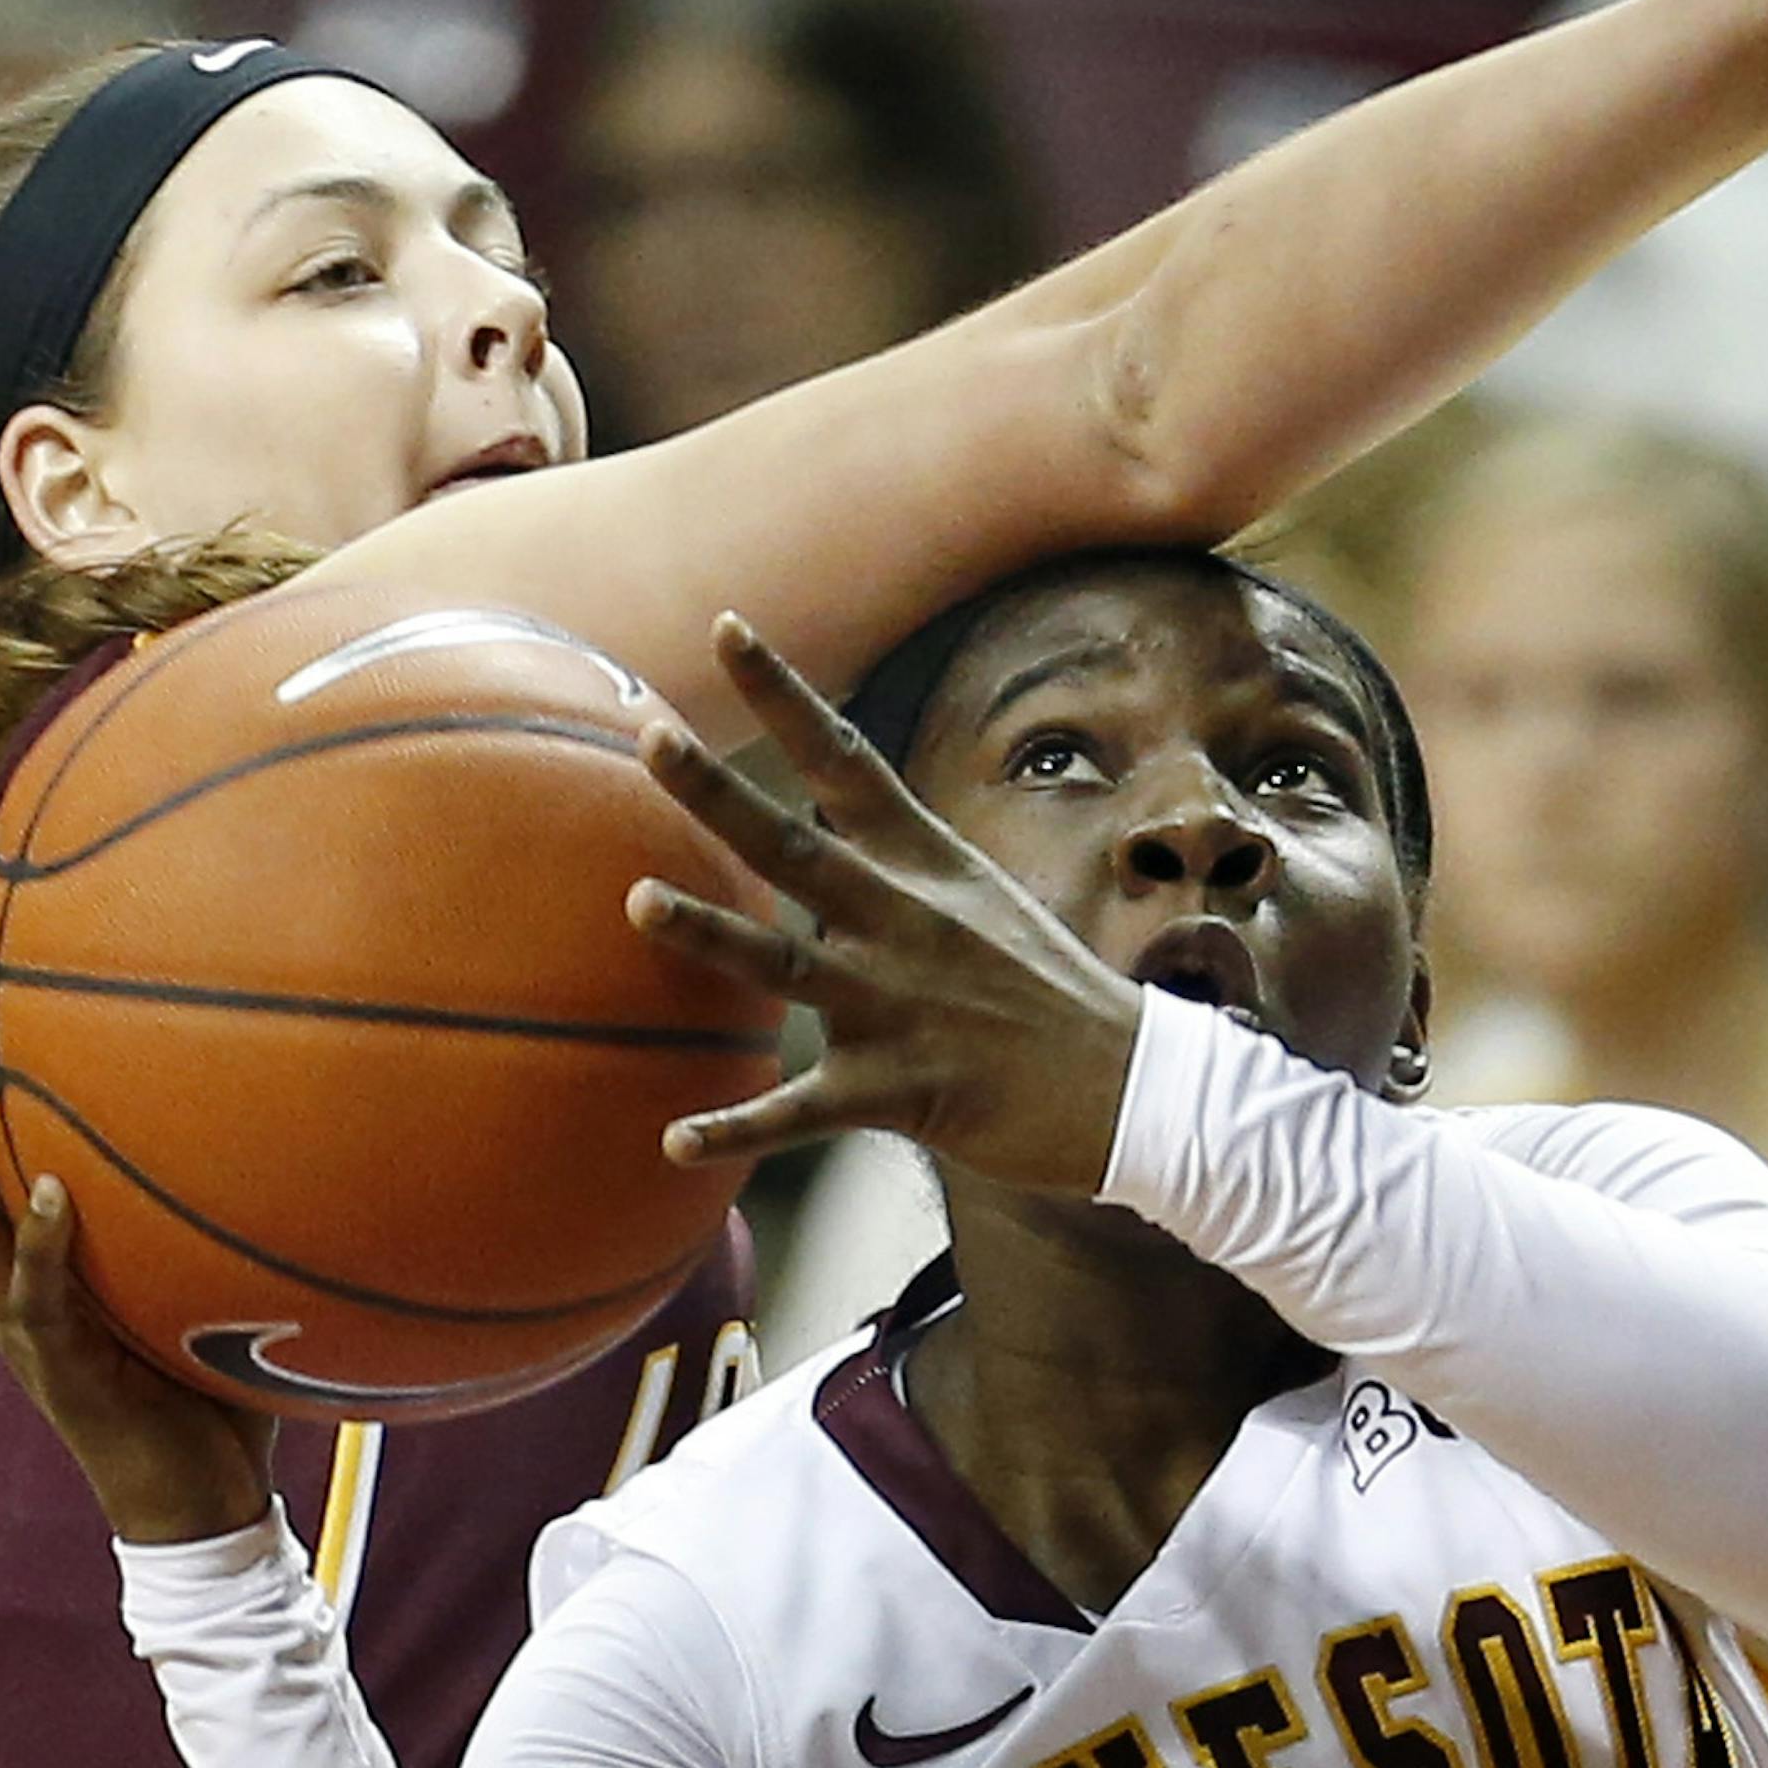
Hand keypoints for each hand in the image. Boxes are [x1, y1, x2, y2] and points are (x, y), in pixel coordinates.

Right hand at [0, 932, 275, 1543]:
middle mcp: (7, 1271)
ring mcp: (22, 1320)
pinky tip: (53, 1193)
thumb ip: (225, 1199)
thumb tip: (308, 1103)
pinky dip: (44, 1245)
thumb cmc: (213, 1383)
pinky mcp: (61, 1369)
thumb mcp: (209, 1269)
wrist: (202, 1502)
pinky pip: (40, 1298)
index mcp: (31, 1244)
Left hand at [632, 616, 1144, 1194]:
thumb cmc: (1049, 997)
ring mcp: (899, 1006)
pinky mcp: (900, 1090)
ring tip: (636, 902)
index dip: (786, 694)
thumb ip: (897, 878)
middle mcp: (905, 923)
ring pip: (784, 964)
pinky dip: (737, 1128)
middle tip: (650, 738)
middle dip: (719, 793)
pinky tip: (674, 1139)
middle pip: (795, 847)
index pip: (846, 761)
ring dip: (708, 932)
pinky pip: (802, 1111)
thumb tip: (819, 853)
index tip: (727, 628)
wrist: (1131, 1086)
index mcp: (926, 867)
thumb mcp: (982, 908)